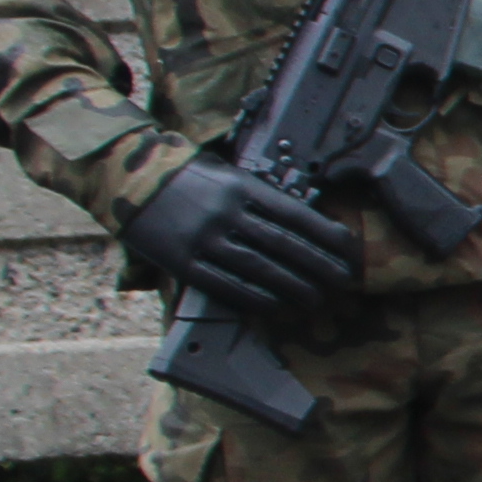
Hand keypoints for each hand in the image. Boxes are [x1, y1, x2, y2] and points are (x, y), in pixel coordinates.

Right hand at [118, 158, 360, 319]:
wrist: (132, 180)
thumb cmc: (191, 179)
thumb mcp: (229, 176)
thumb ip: (262, 198)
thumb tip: (307, 225)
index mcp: (242, 187)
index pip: (295, 214)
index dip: (326, 235)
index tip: (349, 250)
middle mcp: (226, 213)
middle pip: (283, 245)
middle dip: (318, 266)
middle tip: (342, 282)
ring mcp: (203, 239)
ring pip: (258, 269)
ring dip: (292, 287)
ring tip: (316, 300)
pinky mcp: (182, 262)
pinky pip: (224, 285)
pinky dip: (253, 298)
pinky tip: (274, 306)